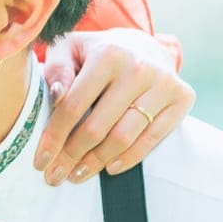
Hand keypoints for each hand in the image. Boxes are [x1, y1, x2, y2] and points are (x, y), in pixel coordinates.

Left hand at [35, 29, 191, 183]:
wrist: (144, 45)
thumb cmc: (98, 52)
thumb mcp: (70, 49)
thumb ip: (57, 69)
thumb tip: (56, 94)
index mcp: (107, 54)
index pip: (73, 106)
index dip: (53, 137)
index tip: (40, 161)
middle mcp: (138, 68)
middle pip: (97, 127)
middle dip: (71, 156)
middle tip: (55, 176)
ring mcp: (163, 83)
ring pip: (124, 137)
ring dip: (97, 162)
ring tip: (77, 175)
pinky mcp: (182, 98)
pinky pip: (153, 138)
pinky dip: (129, 158)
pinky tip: (109, 168)